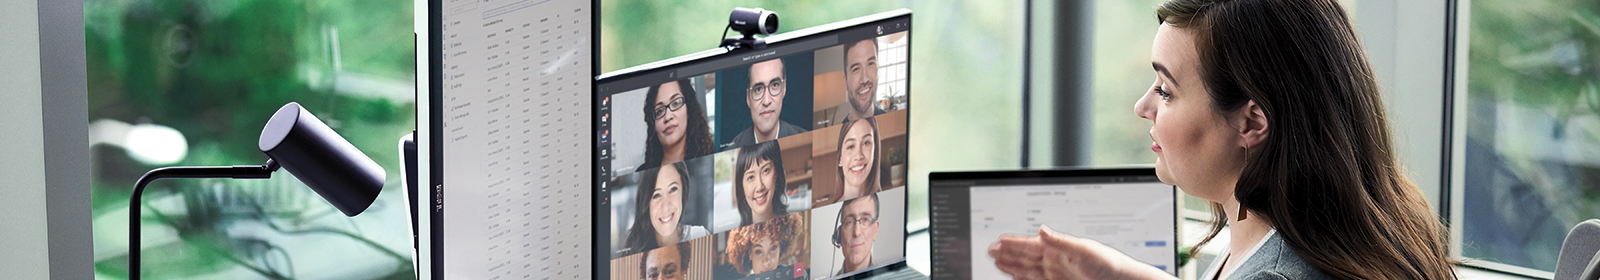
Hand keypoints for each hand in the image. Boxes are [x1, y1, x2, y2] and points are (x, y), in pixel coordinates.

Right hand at [987, 225, 1173, 279]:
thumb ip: (1061, 241)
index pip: (1031, 244)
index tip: (999, 241)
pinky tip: (1016, 276)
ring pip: (1028, 268)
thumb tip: (1041, 230)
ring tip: (998, 261)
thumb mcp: (1085, 250)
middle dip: (1008, 252)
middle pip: (1026, 256)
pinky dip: (1023, 277)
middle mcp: (1056, 259)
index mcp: (1059, 248)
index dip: (1014, 243)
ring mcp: (1057, 273)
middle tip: (991, 250)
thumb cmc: (1109, 265)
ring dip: (1012, 265)